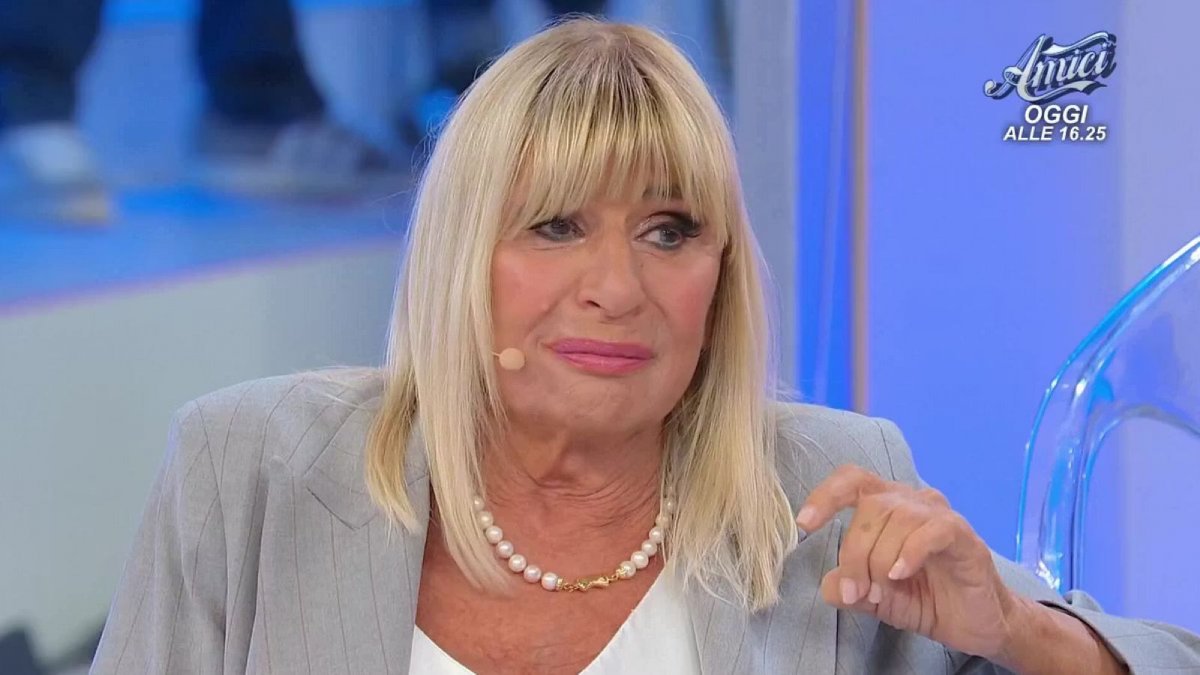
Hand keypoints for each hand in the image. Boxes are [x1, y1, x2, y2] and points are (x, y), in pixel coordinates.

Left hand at [795, 465, 1020, 659]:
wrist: (974, 623)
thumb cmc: (924, 598)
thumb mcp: (873, 599)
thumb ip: (847, 588)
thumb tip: (828, 585)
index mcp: (885, 505)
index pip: (851, 481)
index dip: (825, 495)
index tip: (804, 524)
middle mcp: (910, 501)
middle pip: (869, 508)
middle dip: (854, 554)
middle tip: (856, 592)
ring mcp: (938, 515)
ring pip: (897, 520)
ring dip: (880, 561)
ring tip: (882, 592)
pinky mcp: (963, 535)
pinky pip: (931, 531)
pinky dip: (909, 553)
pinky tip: (900, 574)